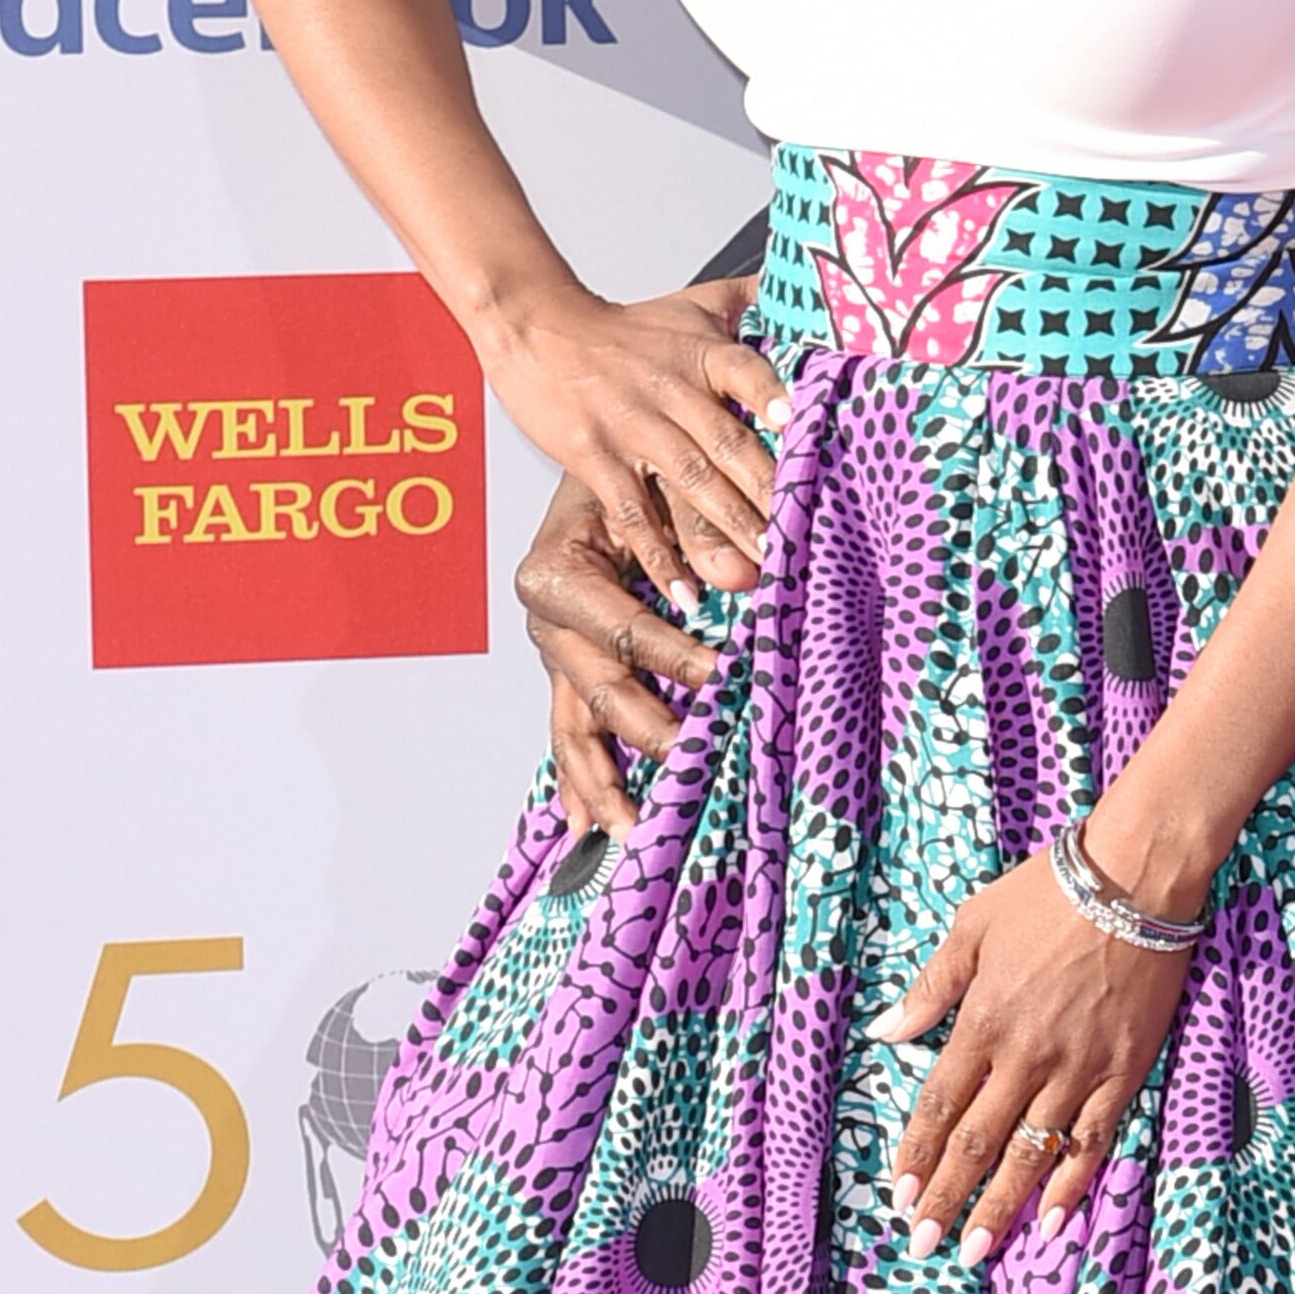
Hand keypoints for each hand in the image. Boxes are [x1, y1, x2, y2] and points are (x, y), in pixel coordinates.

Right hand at [489, 279, 776, 601]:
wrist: (539, 328)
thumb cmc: (625, 328)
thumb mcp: (693, 301)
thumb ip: (751, 297)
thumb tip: (812, 286)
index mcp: (700, 352)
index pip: (745, 369)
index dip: (771, 394)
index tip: (798, 423)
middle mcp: (670, 389)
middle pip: (725, 440)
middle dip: (766, 489)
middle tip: (802, 532)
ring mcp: (632, 426)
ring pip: (687, 481)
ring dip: (726, 527)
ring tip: (761, 566)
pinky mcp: (596, 457)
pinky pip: (633, 513)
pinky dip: (660, 556)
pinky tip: (686, 592)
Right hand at [513, 462, 750, 842]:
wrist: (600, 462)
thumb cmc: (633, 474)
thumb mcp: (662, 486)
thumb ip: (697, 529)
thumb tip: (746, 576)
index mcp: (557, 574)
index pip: (622, 630)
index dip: (673, 659)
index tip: (724, 678)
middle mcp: (548, 621)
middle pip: (600, 691)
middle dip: (651, 732)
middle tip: (696, 762)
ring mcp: (557, 654)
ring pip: (576, 730)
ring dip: (603, 785)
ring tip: (630, 831)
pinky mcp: (570, 676)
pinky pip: (571, 735)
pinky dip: (580, 782)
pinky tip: (585, 829)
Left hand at [885, 854, 1193, 1263]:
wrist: (1134, 879)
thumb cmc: (1048, 894)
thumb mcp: (972, 928)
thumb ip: (929, 987)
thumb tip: (885, 1032)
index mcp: (981, 1022)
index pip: (939, 1105)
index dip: (918, 1155)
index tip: (901, 1196)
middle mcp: (1024, 1057)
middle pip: (976, 1142)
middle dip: (947, 1198)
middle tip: (925, 1244)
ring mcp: (1076, 1070)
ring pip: (1030, 1155)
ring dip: (1000, 1206)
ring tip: (976, 1250)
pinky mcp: (1123, 1072)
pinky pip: (1092, 1141)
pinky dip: (1071, 1185)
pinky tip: (1053, 1221)